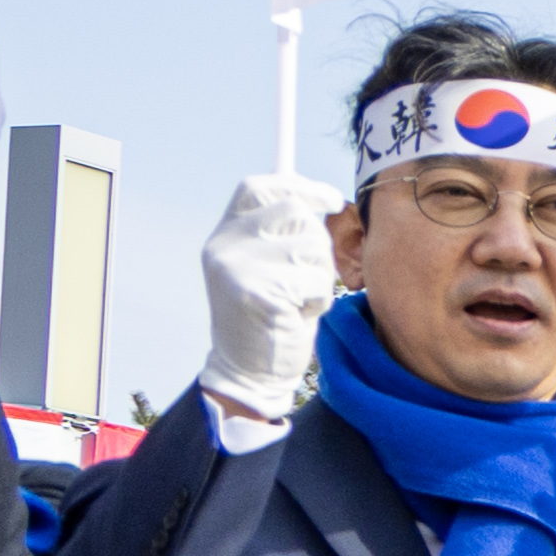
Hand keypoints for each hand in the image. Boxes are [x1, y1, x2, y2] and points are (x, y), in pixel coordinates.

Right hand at [198, 172, 337, 419]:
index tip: (331, 199)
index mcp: (225, 233)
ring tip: (300, 297)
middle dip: (319, 240)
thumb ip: (280, 233)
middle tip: (312, 272)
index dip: (299, 186)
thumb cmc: (273, 312)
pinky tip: (298, 314)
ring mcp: (238, 269)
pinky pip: (315, 281)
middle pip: (295, 211)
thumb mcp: (267, 264)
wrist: (249, 369)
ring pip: (312, 246)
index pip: (259, 187)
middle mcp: (225, 245)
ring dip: (321, 275)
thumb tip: (318, 197)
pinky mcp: (258, 295)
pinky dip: (319, 299)